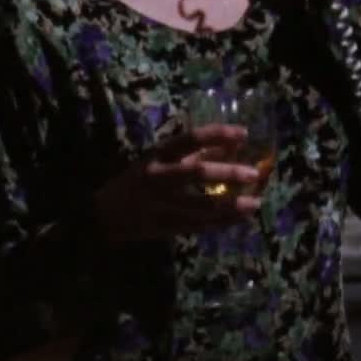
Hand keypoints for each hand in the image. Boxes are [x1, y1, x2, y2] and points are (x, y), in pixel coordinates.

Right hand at [86, 124, 261, 242]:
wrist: (104, 216)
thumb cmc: (138, 180)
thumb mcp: (159, 159)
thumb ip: (194, 152)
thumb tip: (232, 143)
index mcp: (157, 155)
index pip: (189, 138)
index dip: (217, 133)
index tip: (244, 133)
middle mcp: (159, 178)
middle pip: (196, 173)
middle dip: (227, 173)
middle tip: (254, 173)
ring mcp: (162, 205)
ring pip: (202, 205)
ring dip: (231, 205)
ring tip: (255, 203)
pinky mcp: (167, 227)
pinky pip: (200, 226)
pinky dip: (223, 223)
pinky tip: (242, 219)